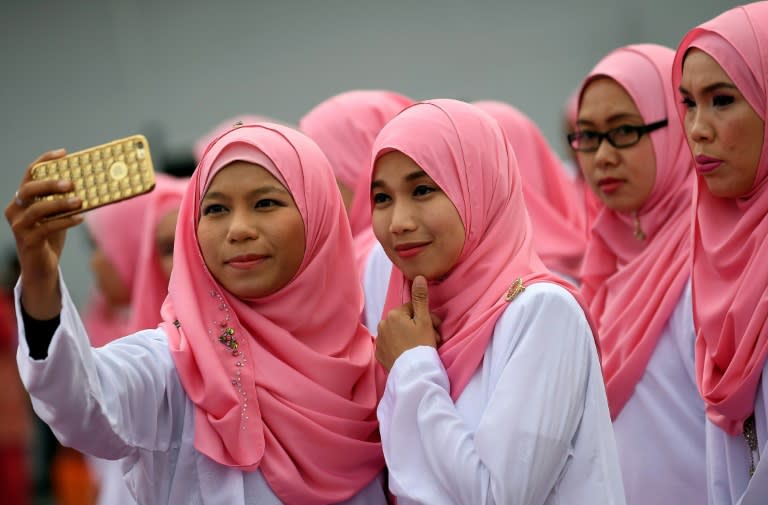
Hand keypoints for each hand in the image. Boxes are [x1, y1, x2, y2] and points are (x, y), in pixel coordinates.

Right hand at [5, 150, 82, 318]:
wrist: (42, 267)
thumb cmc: (51, 236)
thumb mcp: (57, 214)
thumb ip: (65, 199)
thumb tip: (91, 182)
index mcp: (22, 199)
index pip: (30, 174)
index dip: (44, 161)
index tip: (63, 153)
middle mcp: (15, 209)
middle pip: (29, 189)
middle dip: (50, 183)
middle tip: (72, 183)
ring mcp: (19, 226)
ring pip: (37, 209)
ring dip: (60, 204)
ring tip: (80, 201)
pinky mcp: (27, 241)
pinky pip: (46, 228)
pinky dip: (64, 222)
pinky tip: (80, 218)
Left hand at [376, 275, 441, 370]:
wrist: (414, 373)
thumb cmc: (421, 345)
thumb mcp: (424, 320)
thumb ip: (420, 298)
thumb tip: (418, 277)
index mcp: (393, 314)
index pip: (413, 309)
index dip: (427, 317)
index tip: (436, 327)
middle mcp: (382, 325)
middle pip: (406, 321)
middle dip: (420, 327)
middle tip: (434, 338)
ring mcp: (380, 341)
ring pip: (400, 333)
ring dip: (412, 337)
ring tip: (423, 347)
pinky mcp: (380, 354)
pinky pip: (393, 346)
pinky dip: (401, 347)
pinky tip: (411, 354)